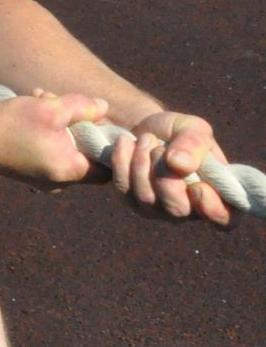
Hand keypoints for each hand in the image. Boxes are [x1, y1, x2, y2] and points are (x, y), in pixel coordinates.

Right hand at [0, 91, 107, 187]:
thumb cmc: (10, 123)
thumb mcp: (51, 108)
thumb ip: (83, 107)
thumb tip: (104, 108)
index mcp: (70, 171)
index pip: (108, 168)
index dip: (108, 145)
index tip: (97, 123)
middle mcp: (58, 183)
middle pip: (84, 154)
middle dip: (77, 125)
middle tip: (60, 102)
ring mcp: (41, 180)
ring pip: (65, 150)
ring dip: (59, 124)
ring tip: (41, 99)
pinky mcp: (27, 174)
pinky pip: (48, 154)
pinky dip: (46, 134)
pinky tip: (30, 112)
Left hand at [111, 111, 229, 224]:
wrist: (146, 128)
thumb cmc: (179, 133)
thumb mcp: (193, 128)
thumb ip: (194, 143)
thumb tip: (180, 165)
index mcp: (217, 193)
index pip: (224, 219)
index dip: (211, 208)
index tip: (197, 186)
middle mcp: (189, 208)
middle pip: (177, 210)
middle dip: (165, 176)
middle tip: (159, 148)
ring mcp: (158, 208)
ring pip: (146, 199)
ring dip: (142, 163)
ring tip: (146, 139)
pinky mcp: (131, 200)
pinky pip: (123, 187)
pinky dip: (122, 160)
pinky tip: (125, 142)